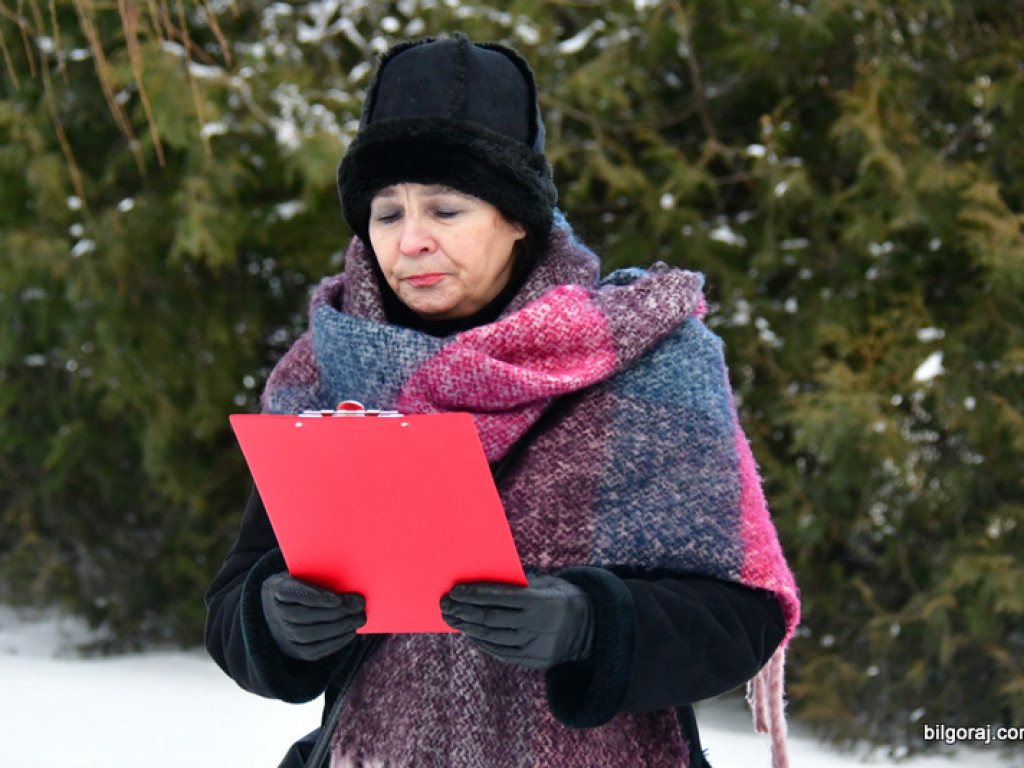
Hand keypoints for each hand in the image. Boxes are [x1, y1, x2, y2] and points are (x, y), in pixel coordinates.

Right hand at [261, 573, 365, 661]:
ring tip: (359, 618)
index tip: (337, 598)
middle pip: (303, 616)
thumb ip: (321, 575)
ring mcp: (282, 634)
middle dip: (335, 612)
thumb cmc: (303, 584)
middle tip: (359, 605)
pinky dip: (334, 642)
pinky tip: (350, 632)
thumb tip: (349, 580)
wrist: (282, 608)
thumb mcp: (306, 573)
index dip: (314, 597)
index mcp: (276, 588)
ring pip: (308, 635)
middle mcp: (275, 613)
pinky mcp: (293, 650)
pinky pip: (313, 650)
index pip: (292, 592)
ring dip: (338, 628)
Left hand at [440, 575, 593, 668]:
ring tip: (452, 618)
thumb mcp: (550, 583)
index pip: (500, 597)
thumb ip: (522, 582)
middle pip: (491, 619)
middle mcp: (538, 625)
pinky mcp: (534, 661)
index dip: (474, 594)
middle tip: (445, 605)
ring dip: (467, 628)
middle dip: (463, 611)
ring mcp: (536, 646)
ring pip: (492, 637)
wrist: (591, 629)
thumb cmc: (562, 597)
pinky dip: (482, 642)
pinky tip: (470, 633)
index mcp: (542, 601)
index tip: (455, 591)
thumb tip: (485, 579)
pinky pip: (501, 652)